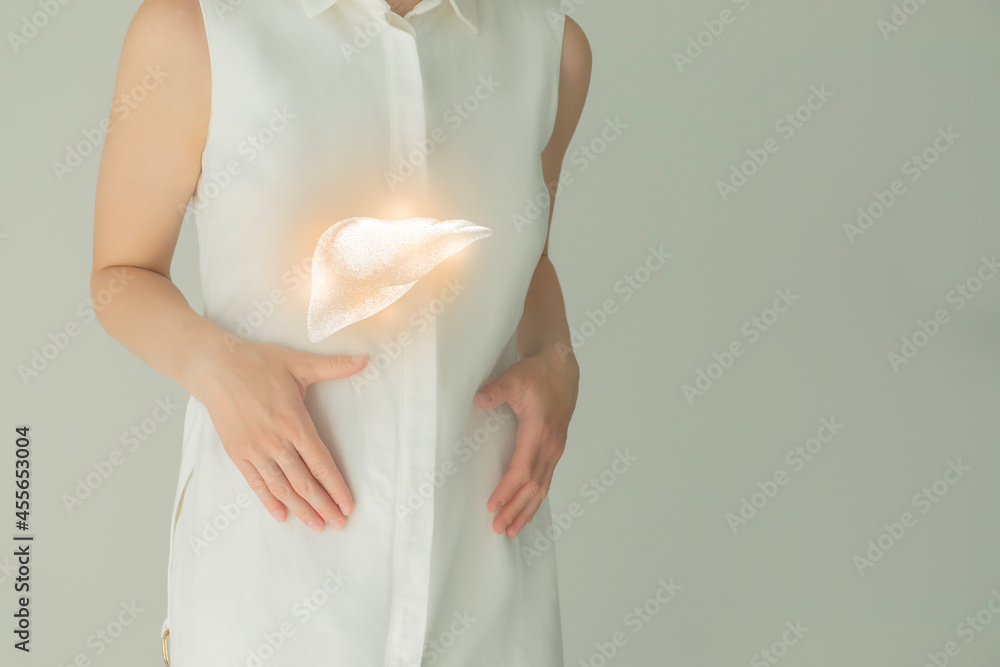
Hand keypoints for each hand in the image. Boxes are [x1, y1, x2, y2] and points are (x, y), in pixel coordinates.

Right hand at [188, 338, 368, 531]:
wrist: (213, 366)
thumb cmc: (257, 362)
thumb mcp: (299, 362)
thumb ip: (333, 366)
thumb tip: (365, 359)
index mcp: (294, 422)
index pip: (321, 463)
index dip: (336, 487)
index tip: (348, 505)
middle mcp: (275, 441)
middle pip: (304, 481)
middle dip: (323, 505)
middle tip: (339, 524)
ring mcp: (254, 449)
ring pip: (281, 487)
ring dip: (300, 509)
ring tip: (316, 526)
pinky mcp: (237, 452)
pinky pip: (255, 482)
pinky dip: (268, 500)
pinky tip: (281, 515)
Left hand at [474, 344, 579, 536]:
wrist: (561, 368)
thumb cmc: (538, 373)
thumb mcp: (515, 378)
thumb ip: (496, 390)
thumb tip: (479, 399)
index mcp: (539, 431)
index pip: (522, 470)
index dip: (507, 490)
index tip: (492, 505)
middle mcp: (550, 445)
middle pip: (533, 486)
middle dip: (516, 509)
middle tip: (498, 528)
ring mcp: (555, 449)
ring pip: (542, 487)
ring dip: (527, 509)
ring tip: (512, 529)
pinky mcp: (555, 449)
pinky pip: (546, 480)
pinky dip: (536, 498)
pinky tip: (527, 509)